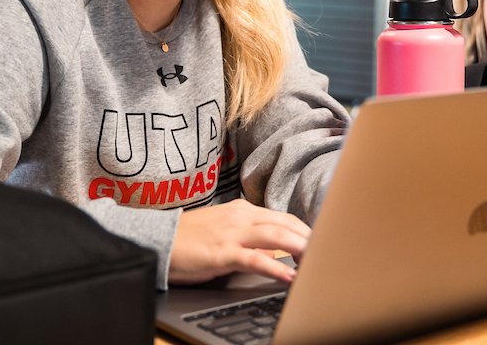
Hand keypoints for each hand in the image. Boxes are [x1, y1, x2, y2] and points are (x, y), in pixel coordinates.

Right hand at [168, 199, 310, 284]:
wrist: (159, 240)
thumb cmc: (191, 239)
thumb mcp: (225, 231)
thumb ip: (250, 236)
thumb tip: (274, 250)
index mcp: (244, 210)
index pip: (284, 217)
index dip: (305, 229)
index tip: (321, 241)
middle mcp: (242, 217)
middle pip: (286, 224)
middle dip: (310, 237)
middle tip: (328, 251)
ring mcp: (233, 234)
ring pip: (276, 236)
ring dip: (301, 247)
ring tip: (316, 259)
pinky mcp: (223, 252)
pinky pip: (255, 259)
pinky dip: (276, 266)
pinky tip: (289, 275)